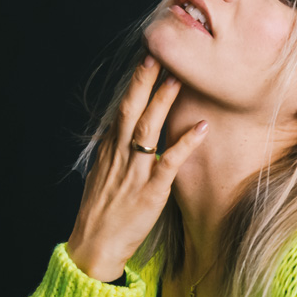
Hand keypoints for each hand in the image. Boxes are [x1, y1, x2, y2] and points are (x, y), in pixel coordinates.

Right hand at [66, 55, 209, 280]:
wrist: (94, 245)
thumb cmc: (100, 214)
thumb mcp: (100, 176)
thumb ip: (112, 153)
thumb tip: (117, 135)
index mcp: (107, 149)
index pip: (121, 108)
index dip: (135, 83)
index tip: (148, 58)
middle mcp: (119, 155)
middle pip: (130, 109)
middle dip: (144, 80)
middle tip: (159, 52)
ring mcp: (135, 171)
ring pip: (147, 129)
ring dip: (162, 102)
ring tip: (177, 78)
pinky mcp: (151, 191)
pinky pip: (170, 161)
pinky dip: (186, 142)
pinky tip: (201, 126)